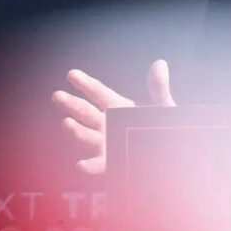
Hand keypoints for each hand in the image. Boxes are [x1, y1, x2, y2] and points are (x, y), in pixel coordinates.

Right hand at [52, 59, 175, 173]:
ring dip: (76, 131)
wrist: (173, 153)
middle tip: (57, 96)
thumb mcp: (163, 106)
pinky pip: (98, 165)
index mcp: (119, 107)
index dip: (85, 84)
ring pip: (87, 136)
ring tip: (66, 123)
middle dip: (72, 104)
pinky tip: (80, 164)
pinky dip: (88, 166)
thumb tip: (159, 64)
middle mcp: (108, 124)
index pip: (98, 93)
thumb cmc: (164, 127)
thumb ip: (158, 88)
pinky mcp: (112, 162)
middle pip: (86, 112)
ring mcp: (107, 144)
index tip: (71, 74)